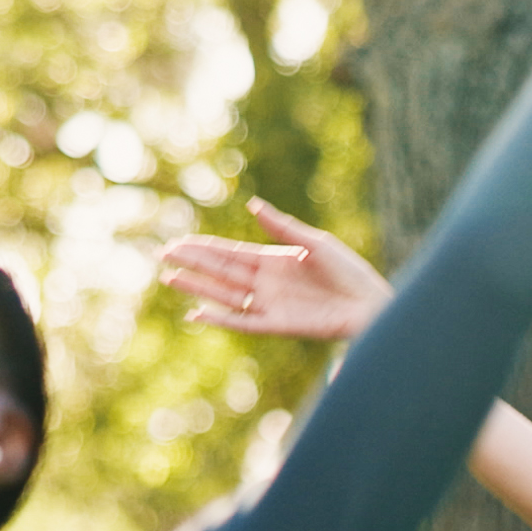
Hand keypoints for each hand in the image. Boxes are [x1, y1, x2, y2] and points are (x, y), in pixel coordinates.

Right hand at [155, 199, 389, 341]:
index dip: (204, 247)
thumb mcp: (315, 243)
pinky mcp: (277, 325)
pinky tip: (197, 313)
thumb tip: (253, 205)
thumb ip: (283, 227)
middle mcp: (266, 283)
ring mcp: (269, 304)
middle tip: (162, 254)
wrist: (369, 303)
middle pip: (220, 271)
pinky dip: (220, 319)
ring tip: (169, 278)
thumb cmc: (348, 271)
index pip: (230, 252)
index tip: (179, 241)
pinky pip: (242, 323)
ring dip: (197, 287)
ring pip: (224, 296)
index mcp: (273, 259)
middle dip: (191, 262)